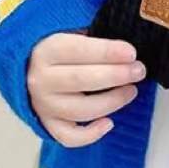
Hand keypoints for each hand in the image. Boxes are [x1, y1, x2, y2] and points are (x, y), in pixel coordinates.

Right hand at [26, 31, 145, 147]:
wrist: (30, 67)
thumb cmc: (62, 47)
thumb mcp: (73, 30)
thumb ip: (95, 34)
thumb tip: (126, 45)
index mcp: (47, 51)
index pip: (78, 50)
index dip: (107, 52)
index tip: (131, 53)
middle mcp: (41, 79)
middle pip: (81, 80)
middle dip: (116, 75)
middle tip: (139, 70)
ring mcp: (43, 105)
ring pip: (79, 110)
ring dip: (111, 102)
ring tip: (131, 90)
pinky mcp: (47, 123)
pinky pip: (68, 137)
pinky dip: (89, 135)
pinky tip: (109, 123)